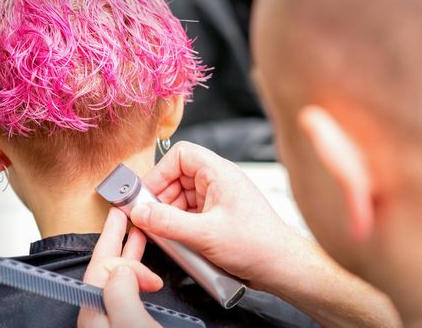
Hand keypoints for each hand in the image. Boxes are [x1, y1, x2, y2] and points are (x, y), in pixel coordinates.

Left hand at [77, 208, 162, 327]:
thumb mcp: (129, 322)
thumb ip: (121, 292)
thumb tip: (122, 267)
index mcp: (94, 308)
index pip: (102, 264)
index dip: (120, 245)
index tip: (130, 224)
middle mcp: (99, 312)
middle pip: (106, 266)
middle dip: (116, 237)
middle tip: (122, 214)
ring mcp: (111, 319)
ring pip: (117, 277)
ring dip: (129, 253)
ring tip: (139, 236)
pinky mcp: (124, 324)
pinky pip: (126, 289)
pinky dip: (136, 272)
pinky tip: (145, 272)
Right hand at [129, 141, 312, 291]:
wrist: (281, 266)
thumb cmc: (258, 244)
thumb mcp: (205, 234)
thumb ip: (168, 223)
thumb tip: (140, 213)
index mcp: (219, 172)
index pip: (181, 155)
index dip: (159, 172)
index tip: (146, 195)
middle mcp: (218, 181)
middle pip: (177, 178)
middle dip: (161, 199)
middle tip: (150, 219)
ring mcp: (218, 199)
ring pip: (182, 198)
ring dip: (170, 215)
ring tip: (166, 235)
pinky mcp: (217, 216)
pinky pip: (190, 214)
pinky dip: (180, 226)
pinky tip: (180, 242)